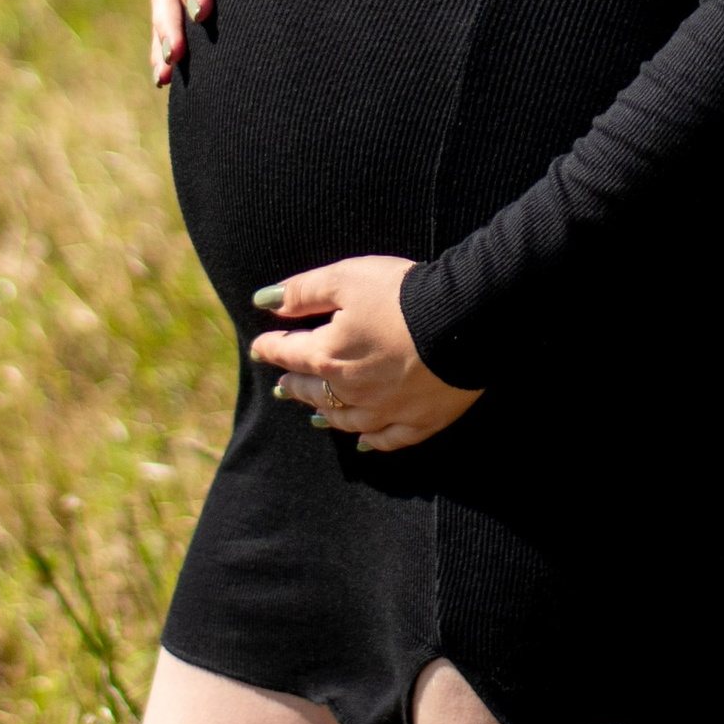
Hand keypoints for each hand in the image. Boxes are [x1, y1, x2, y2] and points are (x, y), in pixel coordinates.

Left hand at [250, 256, 480, 453]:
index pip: (289, 353)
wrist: (464, 321)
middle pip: (313, 390)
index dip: (270, 347)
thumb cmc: (402, 294)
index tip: (259, 347)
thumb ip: (304, 290)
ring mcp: (385, 412)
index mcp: (328, 355)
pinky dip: (370, 443)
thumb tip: (266, 301)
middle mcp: (351, 391)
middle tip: (283, 383)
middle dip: (294, 384)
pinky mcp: (418, 422)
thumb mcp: (346, 277)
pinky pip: (387, 440)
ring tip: (314, 414)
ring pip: (345, 420)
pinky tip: (363, 445)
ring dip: (325, 415)